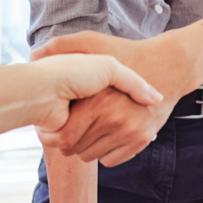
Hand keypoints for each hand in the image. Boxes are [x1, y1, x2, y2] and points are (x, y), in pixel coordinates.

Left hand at [32, 32, 190, 165]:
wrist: (167, 64)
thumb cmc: (127, 52)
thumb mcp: (94, 42)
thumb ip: (64, 45)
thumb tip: (34, 54)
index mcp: (97, 102)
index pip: (63, 138)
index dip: (53, 133)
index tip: (54, 122)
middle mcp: (114, 120)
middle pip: (74, 150)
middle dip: (67, 140)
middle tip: (69, 125)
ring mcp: (129, 132)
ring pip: (91, 156)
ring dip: (85, 146)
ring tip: (87, 127)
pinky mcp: (141, 140)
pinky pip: (111, 160)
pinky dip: (106, 151)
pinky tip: (104, 134)